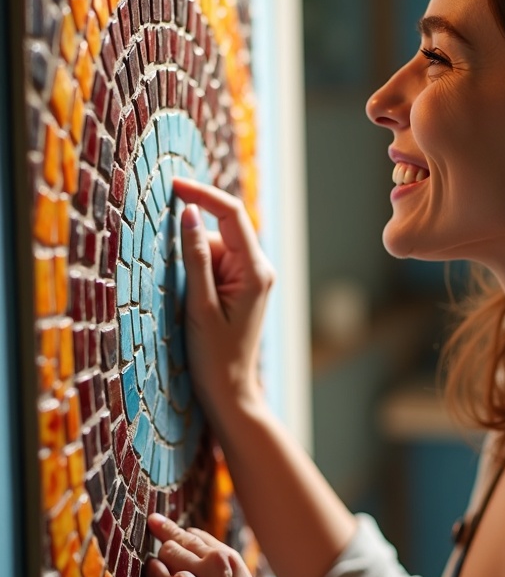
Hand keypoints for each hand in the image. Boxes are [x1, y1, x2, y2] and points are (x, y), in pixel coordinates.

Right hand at [172, 178, 274, 435]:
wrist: (229, 391)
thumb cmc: (214, 356)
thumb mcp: (199, 305)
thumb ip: (196, 257)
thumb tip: (188, 213)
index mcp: (255, 270)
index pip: (231, 214)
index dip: (202, 194)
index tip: (172, 185)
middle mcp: (259, 268)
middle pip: (221, 232)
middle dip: (192, 246)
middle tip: (177, 282)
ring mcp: (252, 277)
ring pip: (215, 249)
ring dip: (193, 266)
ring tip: (190, 306)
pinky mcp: (243, 286)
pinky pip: (216, 265)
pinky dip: (198, 274)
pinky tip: (194, 304)